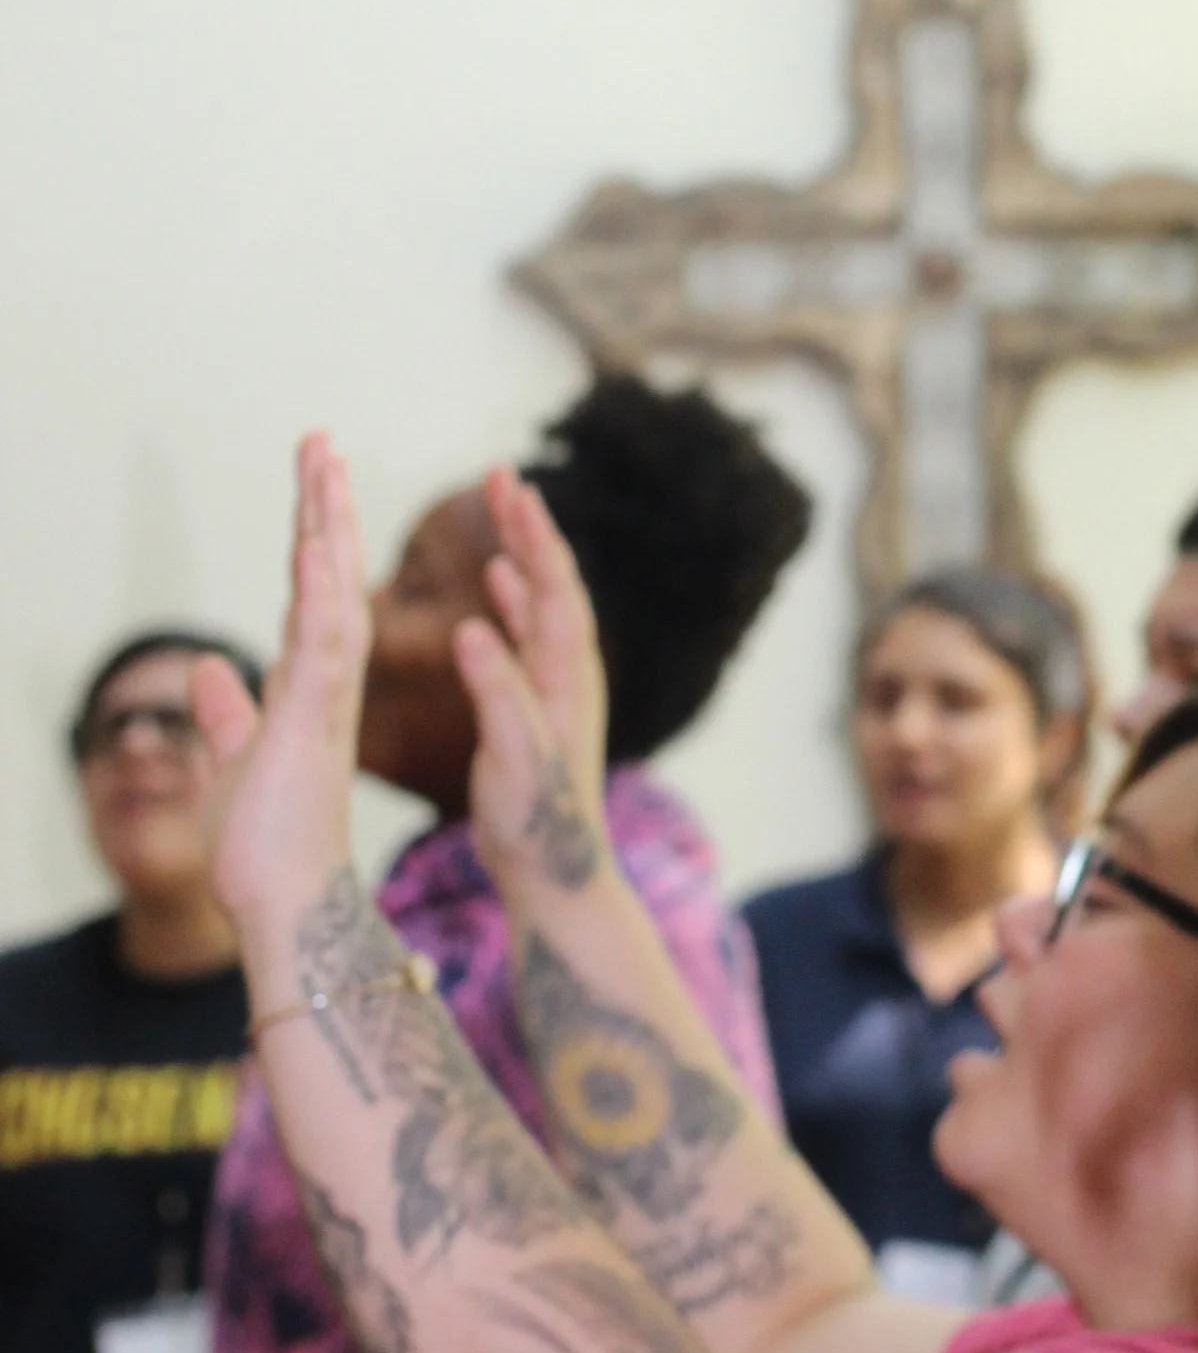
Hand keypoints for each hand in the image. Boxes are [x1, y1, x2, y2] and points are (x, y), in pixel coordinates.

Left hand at [194, 434, 367, 934]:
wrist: (287, 906)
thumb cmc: (266, 852)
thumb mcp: (231, 766)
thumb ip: (226, 716)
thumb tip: (205, 672)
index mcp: (310, 692)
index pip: (312, 597)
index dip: (312, 537)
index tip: (314, 482)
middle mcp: (327, 686)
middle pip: (329, 578)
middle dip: (325, 508)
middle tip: (320, 443)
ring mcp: (325, 700)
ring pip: (332, 594)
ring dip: (327, 525)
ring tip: (323, 461)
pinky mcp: (315, 722)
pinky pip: (322, 642)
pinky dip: (319, 590)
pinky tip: (316, 541)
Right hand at [458, 466, 610, 895]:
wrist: (556, 874)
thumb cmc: (535, 824)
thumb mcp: (513, 757)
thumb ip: (498, 693)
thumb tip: (472, 627)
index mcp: (567, 680)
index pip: (555, 591)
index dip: (536, 540)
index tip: (513, 491)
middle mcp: (570, 675)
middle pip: (552, 584)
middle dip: (529, 529)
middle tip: (500, 477)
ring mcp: (557, 689)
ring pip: (541, 603)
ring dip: (522, 554)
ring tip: (500, 509)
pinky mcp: (540, 707)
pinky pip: (528, 635)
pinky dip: (514, 600)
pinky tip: (496, 581)